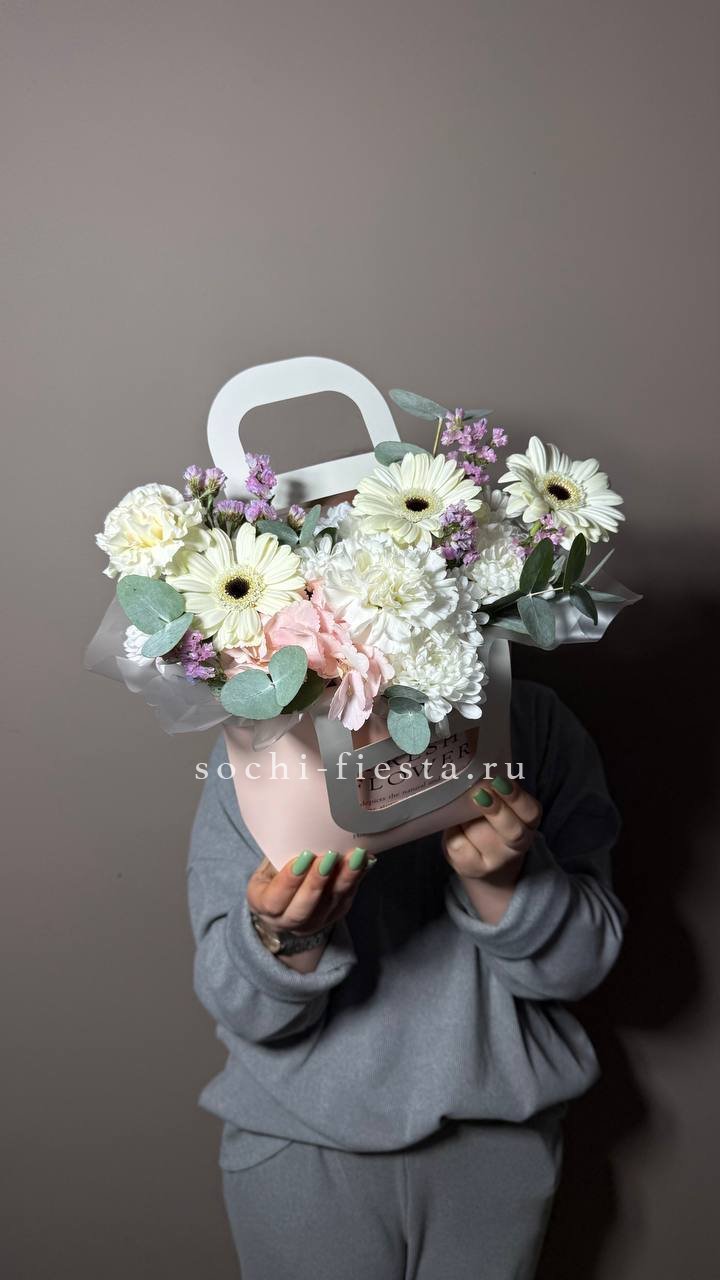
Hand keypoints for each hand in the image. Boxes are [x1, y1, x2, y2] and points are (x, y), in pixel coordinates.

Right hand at [247, 846, 374, 939]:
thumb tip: (297, 825)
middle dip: (318, 882)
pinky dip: (357, 878)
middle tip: (329, 856)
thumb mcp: (266, 864)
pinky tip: (366, 861)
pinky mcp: (335, 915)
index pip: (275, 900)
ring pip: (331, 905)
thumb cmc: (273, 873)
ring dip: (344, 879)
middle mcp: (288, 921)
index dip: (289, 880)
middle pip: (304, 909)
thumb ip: (278, 853)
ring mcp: (314, 922)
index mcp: (264, 907)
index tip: (303, 857)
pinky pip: (347, 898)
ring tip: (355, 857)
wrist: (285, 898)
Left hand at [442, 776, 541, 923]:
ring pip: (479, 836)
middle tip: (479, 792)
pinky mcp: (471, 868)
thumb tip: (475, 771)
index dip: (516, 797)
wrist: (487, 867)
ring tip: (460, 807)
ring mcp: (495, 861)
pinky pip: (458, 845)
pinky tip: (453, 826)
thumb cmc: (492, 825)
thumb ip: (495, 792)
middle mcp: (516, 846)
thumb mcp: (501, 809)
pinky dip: (452, 832)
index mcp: (528, 824)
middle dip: (496, 810)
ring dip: (467, 819)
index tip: (499, 780)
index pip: (531, 812)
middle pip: (512, 831)